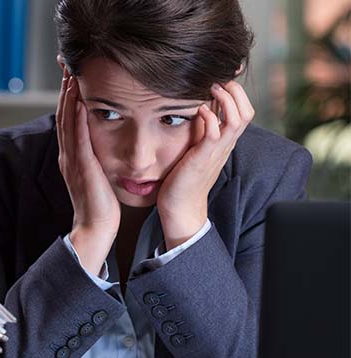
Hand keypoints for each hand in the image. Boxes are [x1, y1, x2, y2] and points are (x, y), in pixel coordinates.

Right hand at [56, 67, 119, 274]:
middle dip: (65, 90)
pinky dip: (78, 118)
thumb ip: (97, 158)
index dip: (68, 97)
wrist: (96, 229)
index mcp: (72, 157)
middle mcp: (69, 156)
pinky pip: (78, 138)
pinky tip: (81, 102)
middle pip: (64, 115)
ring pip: (68, 122)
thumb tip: (106, 145)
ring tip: (72, 76)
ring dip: (69, 97)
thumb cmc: (102, 208)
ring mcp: (73, 161)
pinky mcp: (82, 167)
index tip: (72, 76)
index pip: (69, 120)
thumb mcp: (98, 177)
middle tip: (67, 66)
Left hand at [157, 81, 254, 248]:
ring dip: (226, 99)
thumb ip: (200, 129)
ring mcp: (217, 151)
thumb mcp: (195, 148)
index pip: (243, 110)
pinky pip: (216, 132)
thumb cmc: (184, 177)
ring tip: (211, 89)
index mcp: (225, 141)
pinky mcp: (204, 158)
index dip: (237, 92)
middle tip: (217, 80)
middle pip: (247, 111)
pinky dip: (210, 117)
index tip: (221, 78)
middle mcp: (226, 144)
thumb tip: (198, 107)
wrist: (181, 207)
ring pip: (238, 118)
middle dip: (236, 91)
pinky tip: (199, 110)